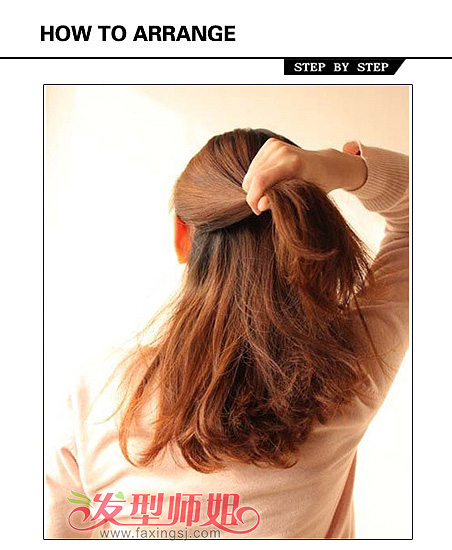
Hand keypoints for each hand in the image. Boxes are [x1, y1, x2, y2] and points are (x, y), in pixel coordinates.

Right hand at [242, 138, 366, 214]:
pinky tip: (271, 180)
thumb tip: (259, 205)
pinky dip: (257, 176)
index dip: (253, 198)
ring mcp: (275, 145)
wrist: (324, 165)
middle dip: (253, 194)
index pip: (260, 181)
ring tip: (270, 192)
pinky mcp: (271, 143)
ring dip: (254, 186)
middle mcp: (282, 151)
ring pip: (250, 172)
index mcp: (292, 164)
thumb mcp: (300, 198)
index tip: (258, 211)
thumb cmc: (315, 185)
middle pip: (251, 177)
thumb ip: (277, 201)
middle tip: (264, 204)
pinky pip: (253, 166)